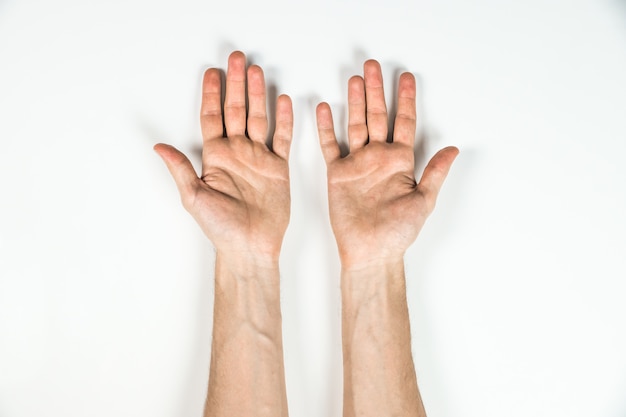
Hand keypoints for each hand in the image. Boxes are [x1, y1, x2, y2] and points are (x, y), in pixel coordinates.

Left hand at [154, 51, 292, 264]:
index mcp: (215, 157)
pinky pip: (281, 138)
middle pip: (235, 110)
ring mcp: (258, 158)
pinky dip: (283, 120)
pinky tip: (282, 101)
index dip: (212, 94)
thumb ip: (180, 169)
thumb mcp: (194, 197)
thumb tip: (159, 146)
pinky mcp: (278, 168)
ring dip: (257, 95)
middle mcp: (236, 153)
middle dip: (236, 84)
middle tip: (237, 59)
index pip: (212, 117)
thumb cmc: (221, 228)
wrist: (251, 246)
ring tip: (257, 72)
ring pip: (258, 118)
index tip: (212, 72)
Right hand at [316, 59, 457, 268]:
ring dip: (355, 102)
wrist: (370, 252)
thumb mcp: (423, 202)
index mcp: (401, 162)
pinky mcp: (338, 174)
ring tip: (354, 79)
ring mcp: (357, 163)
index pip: (405, 122)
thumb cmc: (398, 233)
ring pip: (355, 124)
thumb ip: (434, 173)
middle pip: (378, 116)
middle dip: (376, 90)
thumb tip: (453, 149)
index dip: (406, 100)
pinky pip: (330, 145)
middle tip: (373, 66)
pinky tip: (325, 108)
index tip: (407, 78)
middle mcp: (379, 158)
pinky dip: (326, 127)